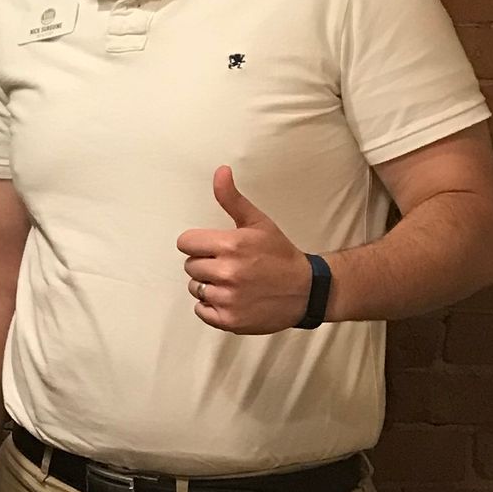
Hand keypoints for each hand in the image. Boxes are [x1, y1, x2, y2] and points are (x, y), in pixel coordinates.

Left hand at [176, 165, 312, 334]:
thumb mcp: (258, 222)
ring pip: (195, 287)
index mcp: (230, 245)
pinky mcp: (229, 320)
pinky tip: (232, 299)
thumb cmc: (279, 254)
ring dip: (209, 285)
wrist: (307, 291)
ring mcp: (228, 298)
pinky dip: (212, 306)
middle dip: (205, 263)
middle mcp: (227, 272)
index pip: (185, 243)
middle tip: (230, 265)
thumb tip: (220, 171)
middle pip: (189, 265)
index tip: (216, 247)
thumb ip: (232, 199)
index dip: (199, 244)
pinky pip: (201, 310)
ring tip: (233, 282)